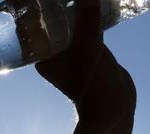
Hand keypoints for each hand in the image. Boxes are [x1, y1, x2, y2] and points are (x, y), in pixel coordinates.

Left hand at [36, 0, 134, 116]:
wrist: (115, 108)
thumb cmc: (93, 84)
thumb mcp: (89, 46)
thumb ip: (88, 18)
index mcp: (43, 57)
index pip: (33, 27)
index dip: (35, 8)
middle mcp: (54, 55)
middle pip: (52, 23)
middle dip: (56, 6)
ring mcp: (72, 54)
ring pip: (71, 25)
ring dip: (75, 10)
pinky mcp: (90, 52)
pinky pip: (87, 29)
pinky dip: (90, 17)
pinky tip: (96, 3)